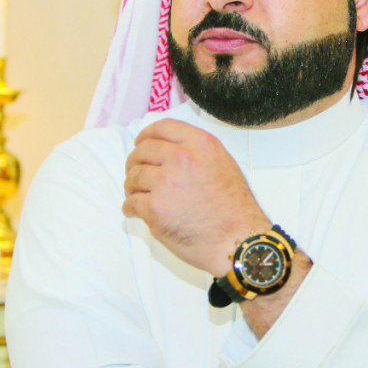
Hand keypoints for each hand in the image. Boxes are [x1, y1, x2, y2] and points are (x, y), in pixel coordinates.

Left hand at [123, 119, 269, 275]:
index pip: (162, 128)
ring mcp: (165, 184)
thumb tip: (169, 151)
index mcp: (200, 144)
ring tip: (138, 195)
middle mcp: (181, 159)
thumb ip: (196, 152)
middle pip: (142, 151)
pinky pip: (130, 203)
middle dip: (135, 162)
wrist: (237, 240)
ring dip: (132, 187)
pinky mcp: (154, 209)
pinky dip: (130, 208)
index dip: (146, 135)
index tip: (141, 143)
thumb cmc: (234, 209)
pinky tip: (137, 211)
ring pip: (133, 177)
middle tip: (136, 173)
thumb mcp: (223, 164)